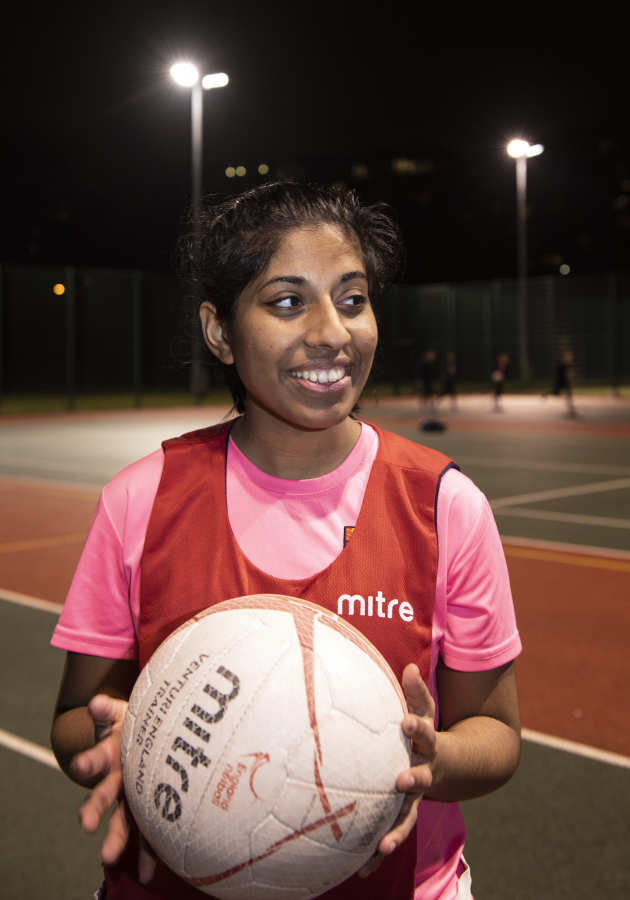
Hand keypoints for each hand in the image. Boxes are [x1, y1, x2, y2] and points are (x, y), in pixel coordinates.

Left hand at [358, 663, 436, 877]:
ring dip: (396, 832)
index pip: (424, 731)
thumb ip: (416, 692)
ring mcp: (417, 796)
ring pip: (408, 815)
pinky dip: (378, 852)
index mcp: (428, 744)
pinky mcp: (405, 814)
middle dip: (412, 780)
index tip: (406, 722)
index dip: (416, 726)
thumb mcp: (425, 710)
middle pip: (421, 777)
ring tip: (383, 848)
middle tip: (400, 781)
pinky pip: (393, 832)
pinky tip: (361, 869)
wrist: (457, 766)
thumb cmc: (426, 731)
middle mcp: (425, 772)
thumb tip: (410, 666)